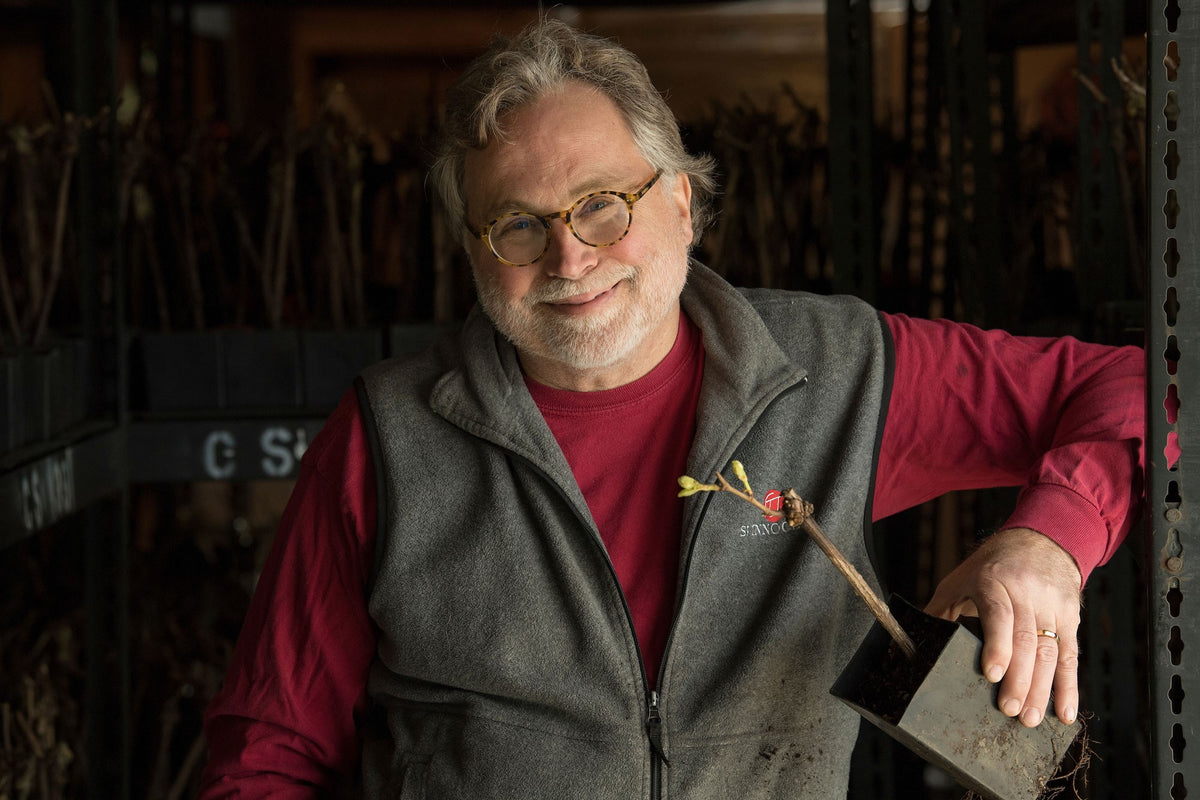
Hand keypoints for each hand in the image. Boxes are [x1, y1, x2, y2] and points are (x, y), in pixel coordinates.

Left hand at [925, 527, 1081, 727]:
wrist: (1040, 540)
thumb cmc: (991, 567)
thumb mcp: (960, 581)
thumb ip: (940, 612)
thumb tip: (915, 646)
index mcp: (994, 581)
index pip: (998, 615)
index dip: (997, 646)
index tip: (992, 674)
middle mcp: (1026, 593)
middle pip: (1027, 640)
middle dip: (1019, 680)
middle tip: (1011, 711)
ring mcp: (1052, 606)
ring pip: (1050, 651)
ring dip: (1042, 690)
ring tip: (1031, 719)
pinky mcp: (1071, 618)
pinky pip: (1071, 655)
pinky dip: (1069, 686)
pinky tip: (1065, 711)